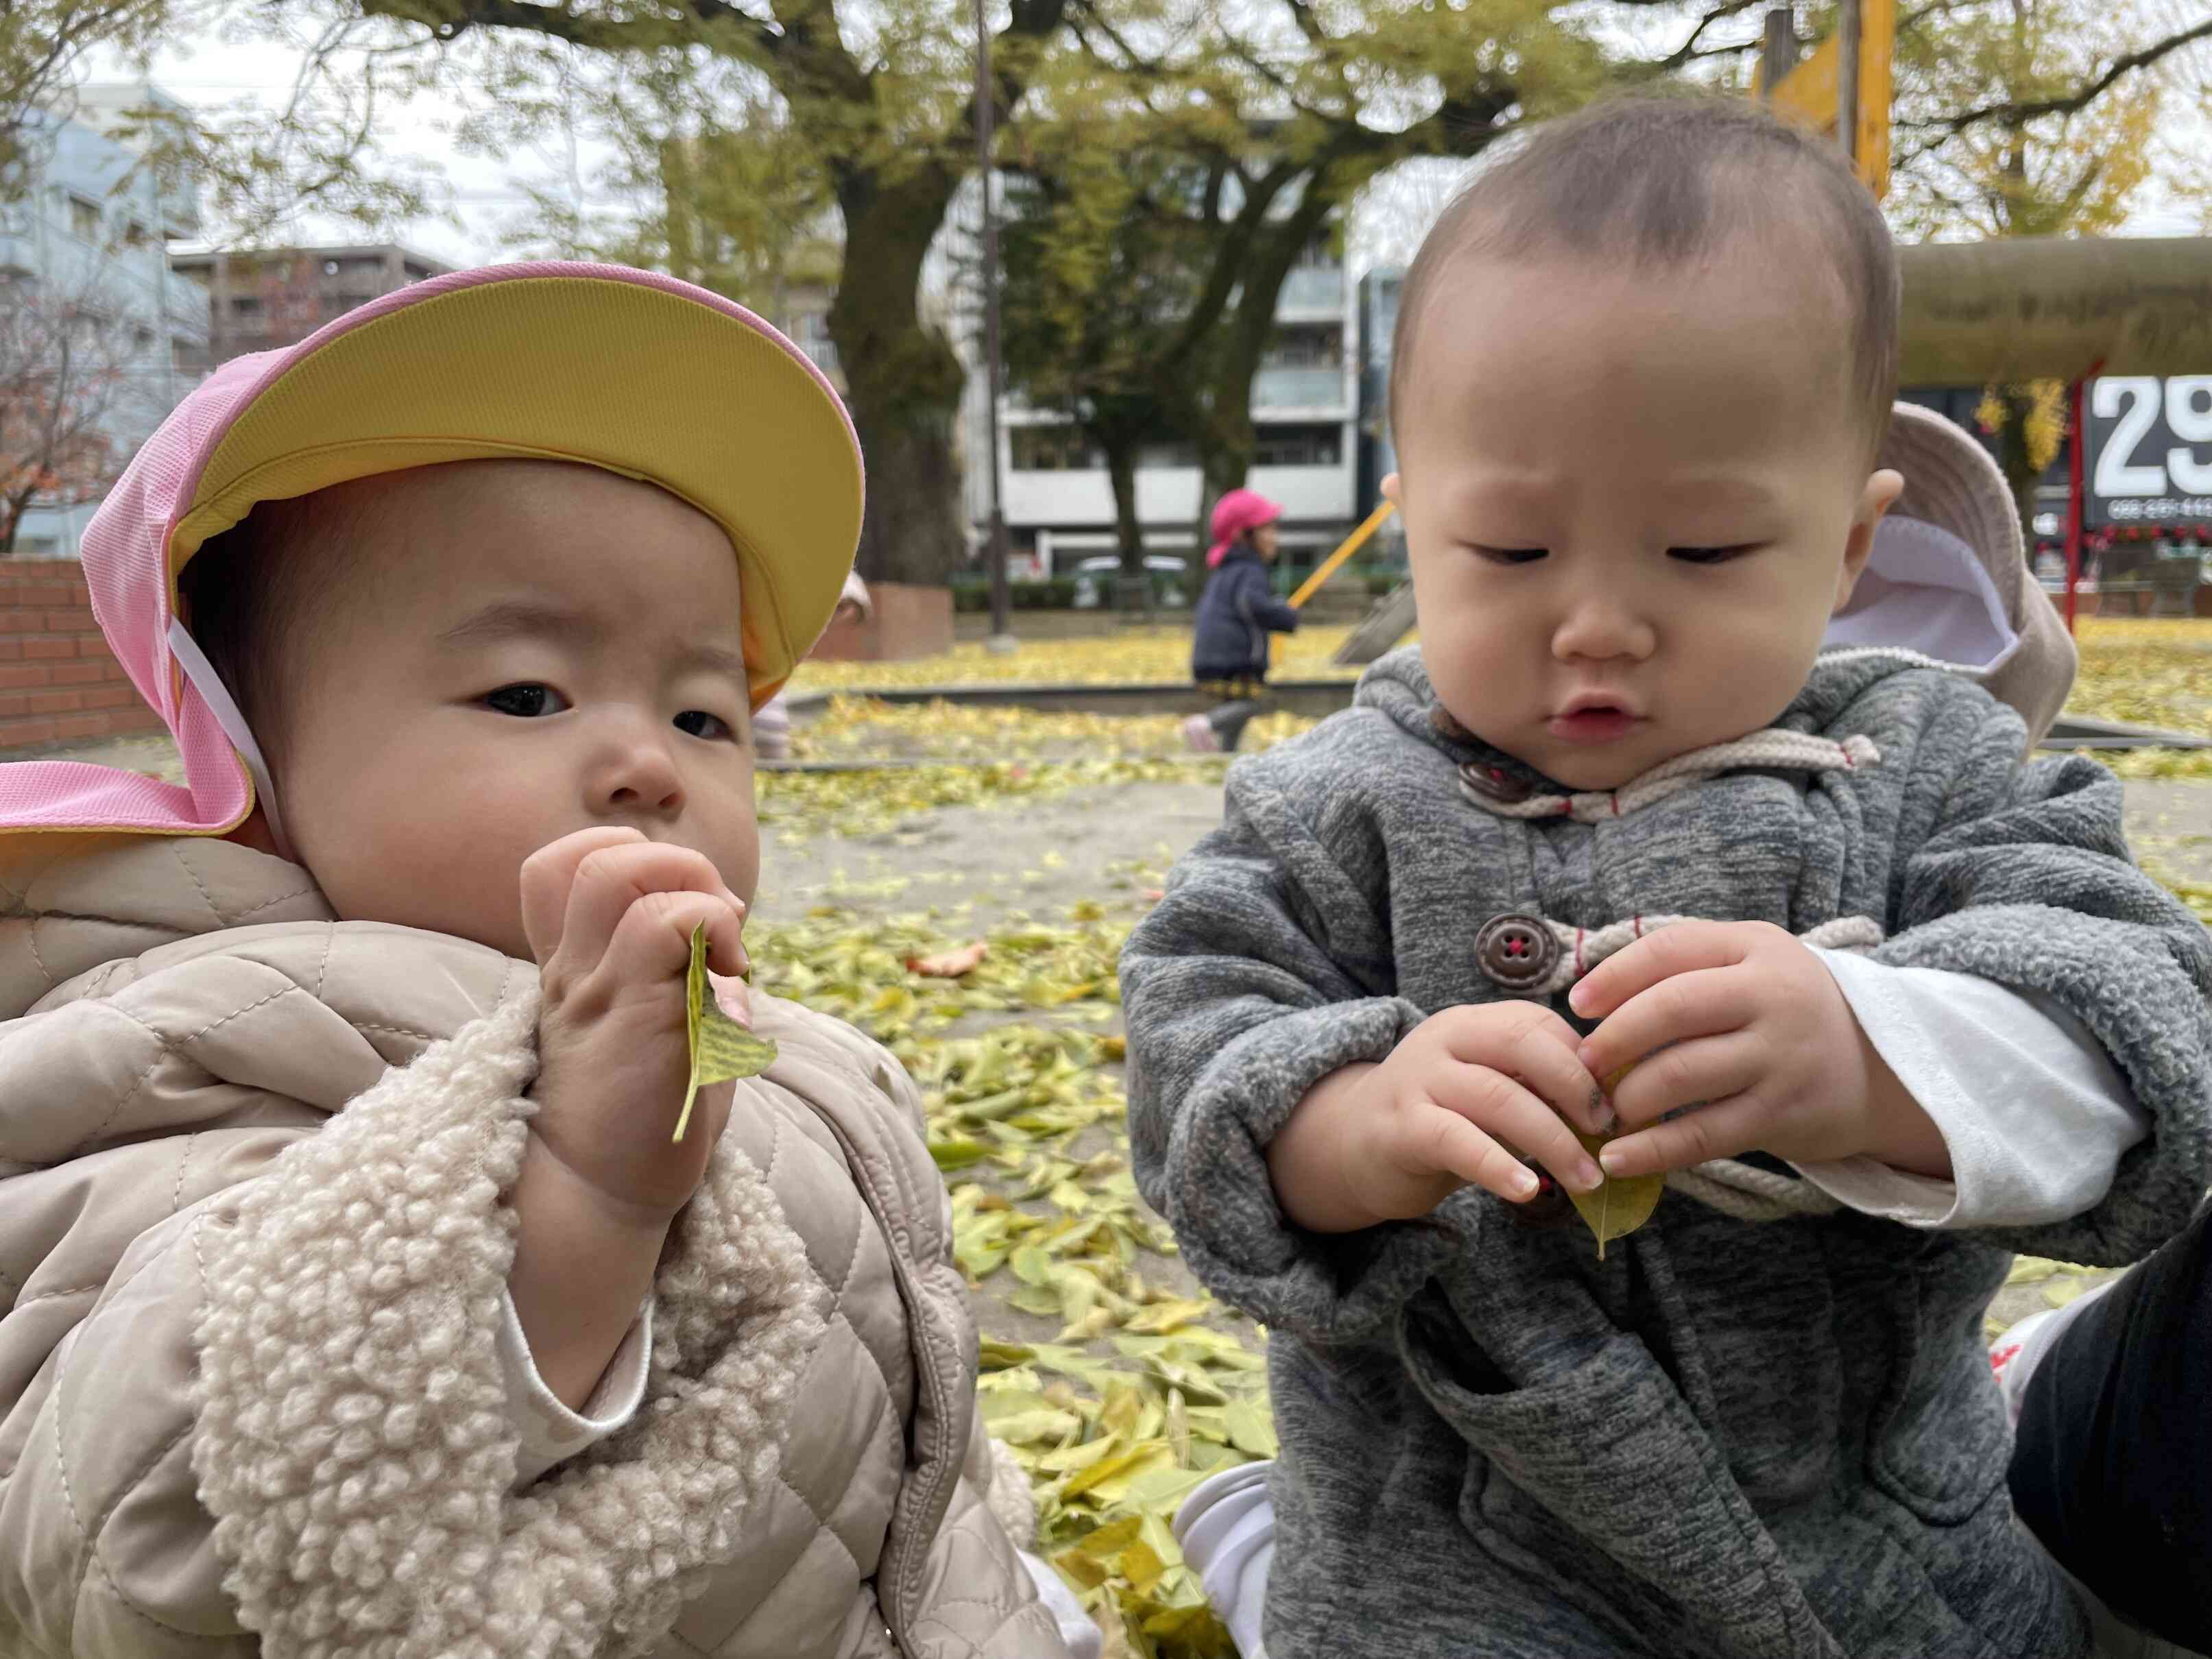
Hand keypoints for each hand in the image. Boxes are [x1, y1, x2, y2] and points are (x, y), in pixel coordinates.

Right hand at [522, 826, 751, 1218]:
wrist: (598, 1199)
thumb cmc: (640, 1122)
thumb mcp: (653, 1034)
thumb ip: (677, 981)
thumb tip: (730, 946)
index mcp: (572, 970)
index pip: (559, 870)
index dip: (622, 859)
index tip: (679, 911)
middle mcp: (574, 969)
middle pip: (595, 856)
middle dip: (675, 864)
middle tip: (718, 926)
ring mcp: (598, 989)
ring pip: (620, 872)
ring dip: (694, 890)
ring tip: (725, 951)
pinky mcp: (635, 1016)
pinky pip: (669, 926)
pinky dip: (714, 929)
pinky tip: (731, 987)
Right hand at [1268, 1002, 1609, 1234]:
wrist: (1352, 1145)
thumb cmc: (1440, 1119)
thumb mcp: (1488, 1091)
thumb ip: (1535, 1088)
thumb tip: (1615, 1111)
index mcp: (1471, 1024)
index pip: (1538, 1022)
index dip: (1585, 1058)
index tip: (1618, 1101)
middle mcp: (1443, 1040)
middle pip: (1521, 1043)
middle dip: (1576, 1086)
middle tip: (1609, 1130)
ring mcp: (1418, 1081)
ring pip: (1497, 1097)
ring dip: (1553, 1139)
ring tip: (1587, 1177)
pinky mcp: (1401, 1128)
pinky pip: (1458, 1142)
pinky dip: (1499, 1166)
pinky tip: (1530, 1190)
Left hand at [1571, 922, 1947, 1180]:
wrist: (1886, 1069)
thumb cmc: (1790, 1012)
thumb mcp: (1753, 965)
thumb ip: (1687, 966)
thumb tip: (1591, 991)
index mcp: (1755, 947)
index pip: (1668, 950)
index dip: (1613, 977)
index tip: (1577, 1005)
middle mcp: (1772, 995)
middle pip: (1670, 1009)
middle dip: (1613, 1040)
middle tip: (1584, 1066)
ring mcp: (1781, 1056)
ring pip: (1681, 1073)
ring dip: (1627, 1097)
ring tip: (1602, 1111)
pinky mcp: (1784, 1114)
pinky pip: (1703, 1134)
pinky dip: (1652, 1150)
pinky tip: (1617, 1159)